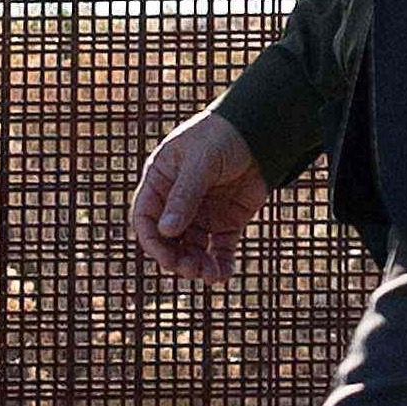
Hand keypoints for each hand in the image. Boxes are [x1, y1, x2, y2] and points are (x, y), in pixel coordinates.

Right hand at [132, 105, 269, 283]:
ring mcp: (202, 214)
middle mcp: (178, 202)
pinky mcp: (227, 222)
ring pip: (193, 249)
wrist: (260, 130)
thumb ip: (185, 195)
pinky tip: (223, 275)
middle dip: (176, 258)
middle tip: (190, 270)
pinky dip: (220, 264)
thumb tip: (167, 231)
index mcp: (160, 183)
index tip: (166, 258)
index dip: (152, 241)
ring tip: (209, 275)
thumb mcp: (200, 161)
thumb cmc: (221, 136)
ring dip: (198, 265)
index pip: (146, 219)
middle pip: (169, 240)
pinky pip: (219, 249)